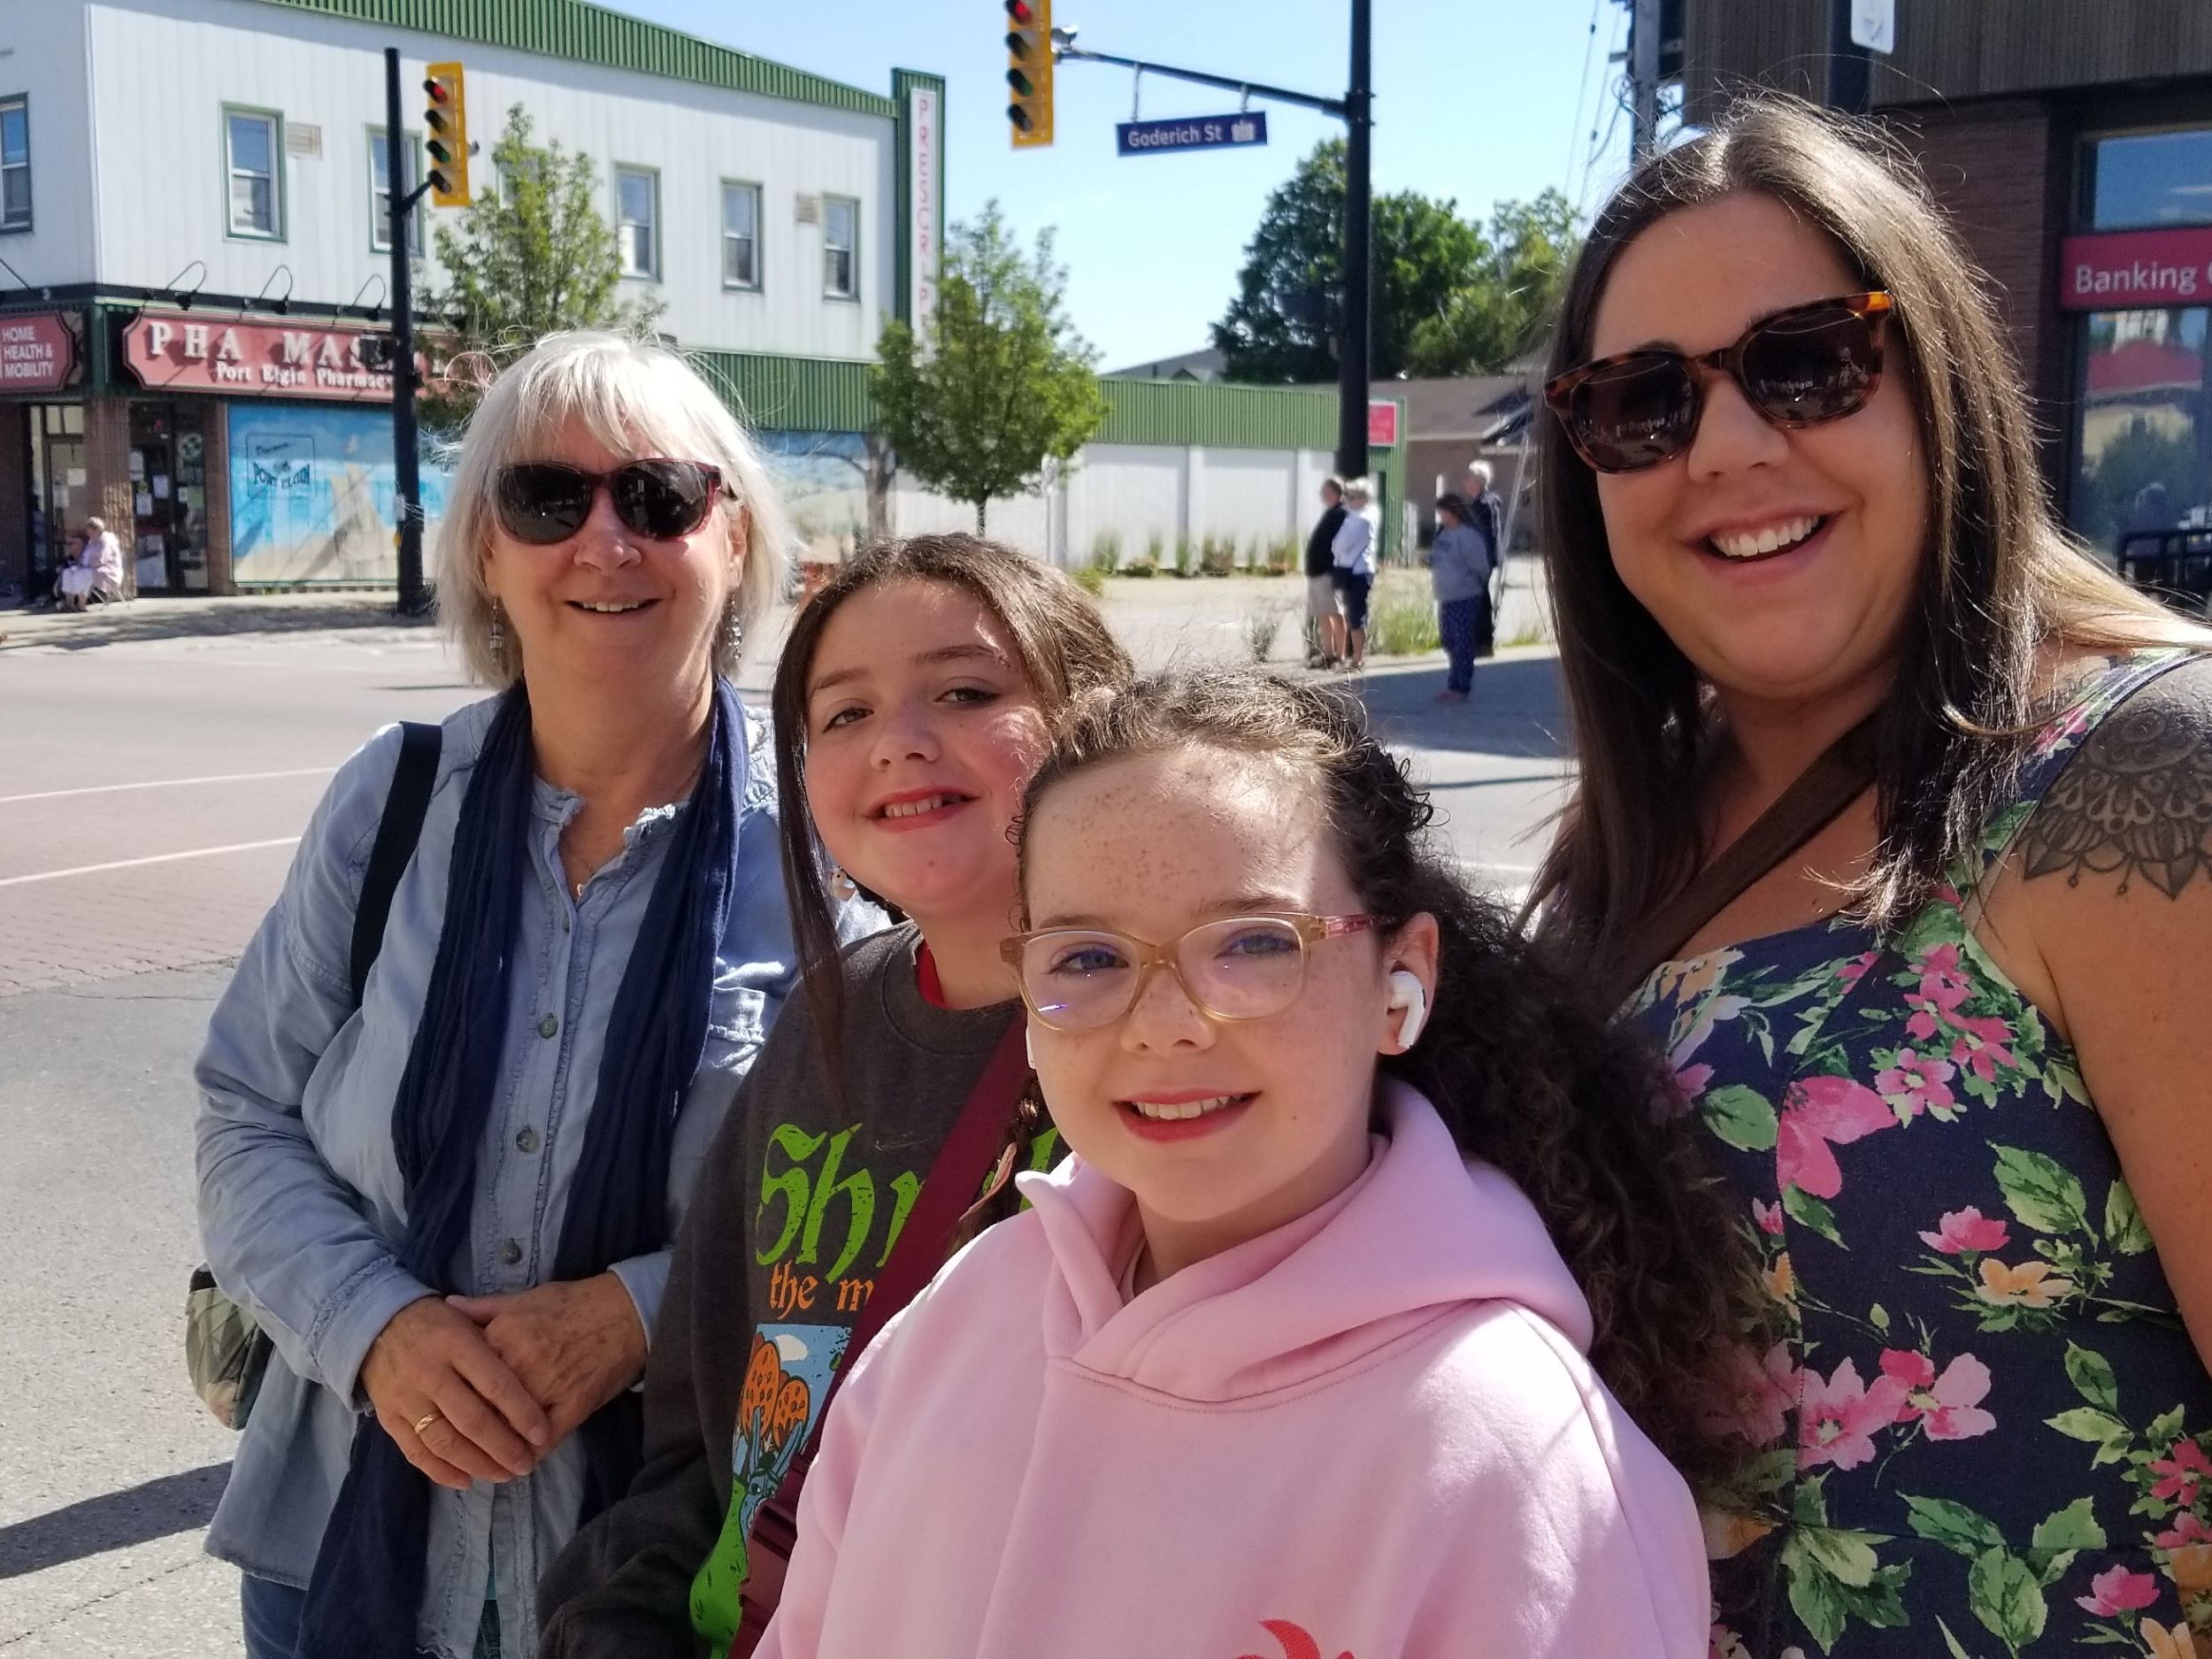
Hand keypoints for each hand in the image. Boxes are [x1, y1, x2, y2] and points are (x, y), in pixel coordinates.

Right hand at [359, 1296, 554, 1489]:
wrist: (375, 1324)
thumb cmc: (437, 1322)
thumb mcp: (469, 1318)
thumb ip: (498, 1342)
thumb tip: (533, 1372)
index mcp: (456, 1343)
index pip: (495, 1384)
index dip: (522, 1412)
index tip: (542, 1434)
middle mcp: (429, 1372)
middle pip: (471, 1419)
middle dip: (503, 1447)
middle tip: (526, 1465)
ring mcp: (405, 1397)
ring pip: (444, 1441)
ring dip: (477, 1464)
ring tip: (503, 1475)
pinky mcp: (388, 1417)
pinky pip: (416, 1451)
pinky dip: (441, 1471)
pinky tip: (466, 1480)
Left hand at [447, 1274, 648, 1449]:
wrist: (627, 1310)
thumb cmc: (574, 1302)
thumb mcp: (525, 1297)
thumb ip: (485, 1307)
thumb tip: (448, 1305)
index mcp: (504, 1334)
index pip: (464, 1376)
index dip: (454, 1396)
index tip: (446, 1409)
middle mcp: (520, 1362)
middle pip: (482, 1407)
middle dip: (469, 1431)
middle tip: (461, 1447)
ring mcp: (548, 1386)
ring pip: (509, 1429)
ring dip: (497, 1451)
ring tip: (489, 1465)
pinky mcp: (574, 1406)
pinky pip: (545, 1440)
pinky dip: (531, 1455)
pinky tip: (523, 1463)